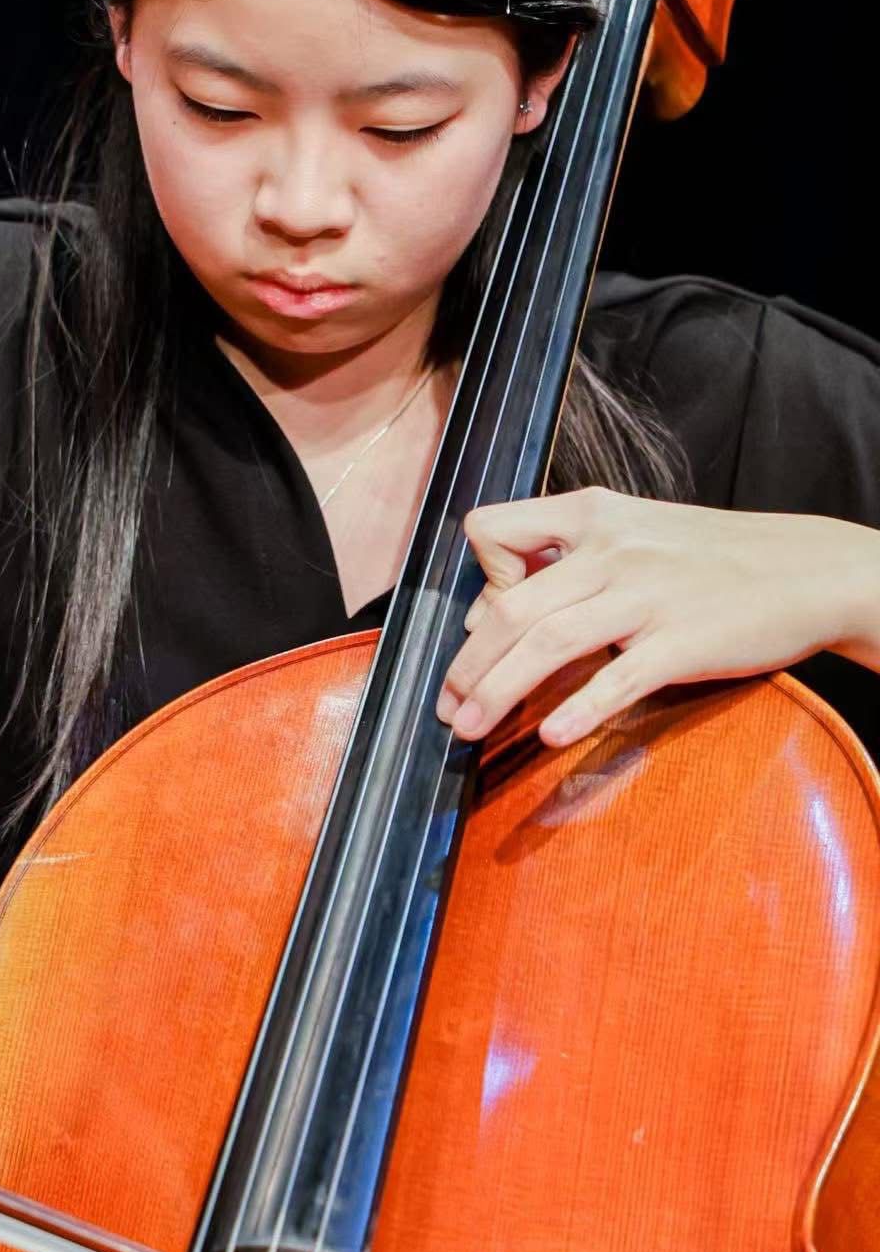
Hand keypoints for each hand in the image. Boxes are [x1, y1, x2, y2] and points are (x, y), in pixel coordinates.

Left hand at [437, 487, 879, 746]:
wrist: (807, 568)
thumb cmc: (710, 556)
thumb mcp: (633, 531)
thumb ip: (565, 559)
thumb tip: (493, 612)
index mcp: (591, 514)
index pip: (492, 531)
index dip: (477, 578)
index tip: (484, 624)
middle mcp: (610, 550)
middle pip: (510, 608)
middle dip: (467, 667)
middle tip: (445, 708)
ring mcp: (646, 597)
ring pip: (546, 644)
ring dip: (497, 693)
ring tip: (468, 730)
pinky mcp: (682, 643)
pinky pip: (617, 679)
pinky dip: (579, 709)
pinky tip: (552, 736)